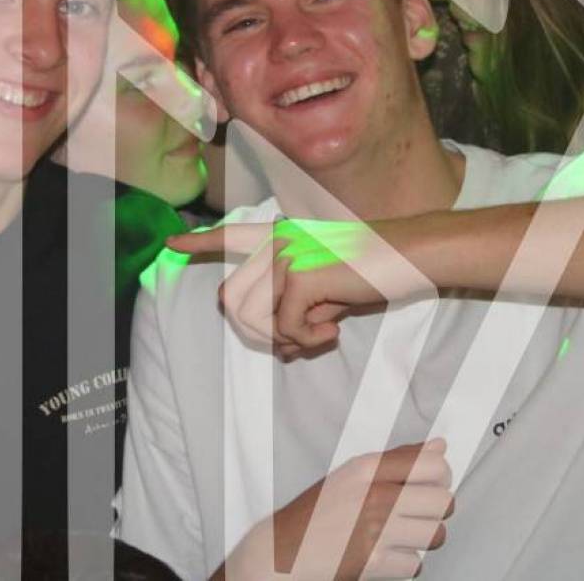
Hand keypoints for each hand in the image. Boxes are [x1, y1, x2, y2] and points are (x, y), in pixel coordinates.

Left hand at [168, 219, 429, 356]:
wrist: (411, 253)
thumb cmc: (375, 270)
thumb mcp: (329, 291)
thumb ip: (297, 309)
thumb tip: (279, 348)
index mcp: (280, 237)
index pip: (231, 236)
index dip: (200, 243)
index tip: (172, 242)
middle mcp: (274, 241)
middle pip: (238, 303)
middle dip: (265, 333)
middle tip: (307, 337)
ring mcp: (283, 256)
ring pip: (258, 320)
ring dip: (290, 338)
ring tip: (325, 330)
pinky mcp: (297, 275)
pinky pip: (285, 328)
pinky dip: (309, 339)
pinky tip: (335, 329)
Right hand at [223, 440, 452, 580]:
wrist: (285, 548)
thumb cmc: (320, 509)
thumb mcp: (353, 474)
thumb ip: (398, 460)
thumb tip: (440, 447)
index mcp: (367, 467)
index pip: (434, 466)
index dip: (441, 479)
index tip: (427, 486)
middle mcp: (374, 494)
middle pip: (444, 502)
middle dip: (436, 512)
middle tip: (415, 515)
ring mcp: (376, 530)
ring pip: (436, 535)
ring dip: (423, 539)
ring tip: (400, 536)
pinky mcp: (374, 563)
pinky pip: (416, 565)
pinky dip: (404, 564)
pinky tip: (385, 555)